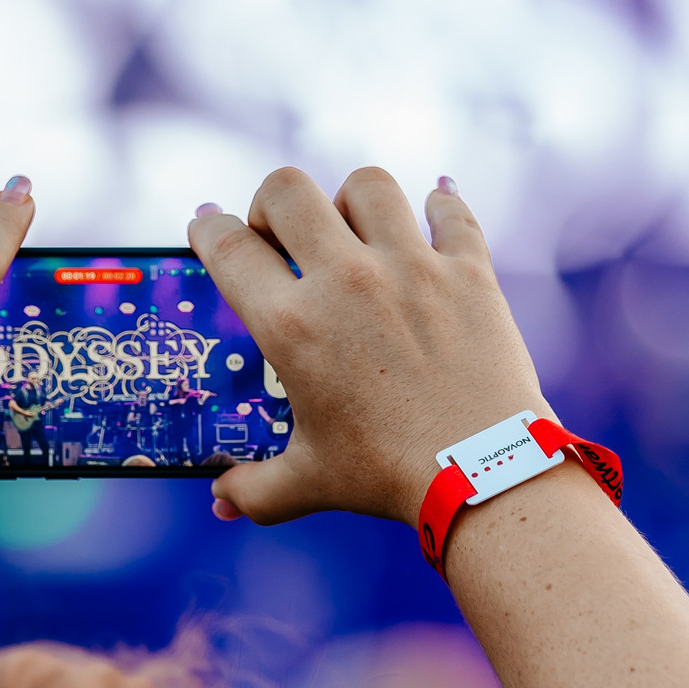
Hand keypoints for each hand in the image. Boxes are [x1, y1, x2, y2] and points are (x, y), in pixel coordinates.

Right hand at [186, 167, 546, 527]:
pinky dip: (441, 207)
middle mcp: (346, 281)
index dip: (207, 228)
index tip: (208, 228)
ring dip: (351, 200)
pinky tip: (433, 215)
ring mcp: (411, 267)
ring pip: (368, 185)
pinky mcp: (469, 271)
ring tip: (356, 231)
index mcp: (293, 326)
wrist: (482, 473)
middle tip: (282, 236)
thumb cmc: (387, 477)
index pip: (227, 246)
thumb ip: (254, 490)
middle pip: (287, 190)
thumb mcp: (309, 483)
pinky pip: (451, 211)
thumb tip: (221, 502)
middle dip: (271, 204)